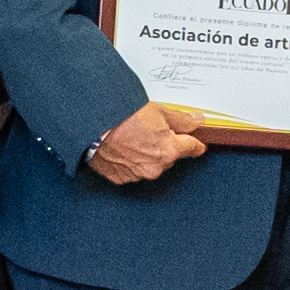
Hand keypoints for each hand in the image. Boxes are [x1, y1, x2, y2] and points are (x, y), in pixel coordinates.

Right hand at [84, 101, 205, 184]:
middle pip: (170, 156)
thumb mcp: (158, 110)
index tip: (197, 142)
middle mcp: (156, 167)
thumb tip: (196, 121)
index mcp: (169, 151)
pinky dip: (131, 161)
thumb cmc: (121, 116)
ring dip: (147, 154)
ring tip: (133, 137)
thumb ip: (181, 119)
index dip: (195, 143)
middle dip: (165, 145)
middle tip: (152, 130)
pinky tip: (123, 147)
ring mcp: (138, 175)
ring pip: (151, 164)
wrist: (92, 126)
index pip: (193, 148)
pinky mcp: (121, 179)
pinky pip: (133, 170)